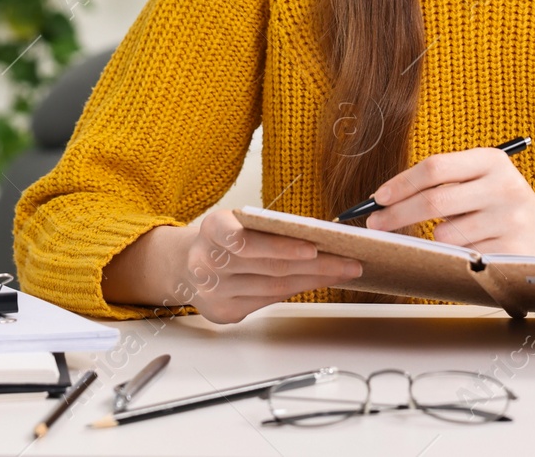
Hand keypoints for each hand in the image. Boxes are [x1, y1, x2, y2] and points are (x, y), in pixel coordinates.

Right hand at [108, 209, 363, 324]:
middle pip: (270, 267)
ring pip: (274, 287)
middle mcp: (206, 262)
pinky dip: (298, 291)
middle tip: (350, 259)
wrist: (184, 266)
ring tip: (344, 270)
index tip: (313, 247)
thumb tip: (319, 234)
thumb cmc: (223, 238)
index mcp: (211, 228)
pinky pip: (268, 302)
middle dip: (316, 264)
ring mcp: (213, 292)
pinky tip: (320, 282)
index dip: (280, 246)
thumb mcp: (236, 221)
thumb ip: (265, 227)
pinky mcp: (222, 313)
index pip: (245, 240)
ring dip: (314, 279)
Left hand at [362, 148, 534, 263]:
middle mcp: (504, 186)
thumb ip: (444, 184)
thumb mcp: (484, 182)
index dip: (400, 183)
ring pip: (445, 235)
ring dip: (434, 241)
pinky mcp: (511, 250)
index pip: (436, 167)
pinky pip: (462, 257)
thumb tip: (385, 200)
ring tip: (449, 238)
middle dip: (396, 215)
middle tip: (376, 225)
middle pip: (434, 201)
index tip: (377, 198)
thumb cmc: (503, 209)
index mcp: (492, 161)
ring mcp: (510, 220)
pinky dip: (453, 258)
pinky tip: (465, 253)